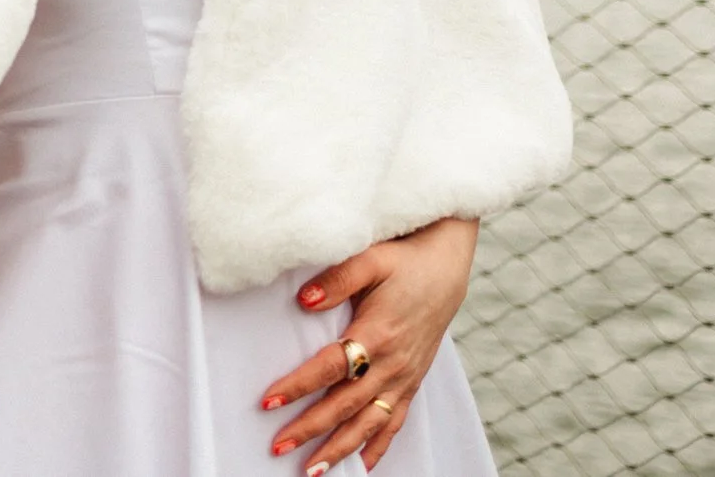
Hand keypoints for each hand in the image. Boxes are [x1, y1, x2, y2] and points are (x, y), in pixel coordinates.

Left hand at [261, 216, 478, 473]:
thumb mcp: (371, 259)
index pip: (331, 367)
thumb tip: (303, 300)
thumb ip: (337, 278)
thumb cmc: (404, 260)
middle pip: (346, 404)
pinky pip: (395, 422)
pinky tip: (361, 465)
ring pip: (370, 423)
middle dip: (311, 428)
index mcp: (378, 333)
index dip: (299, 385)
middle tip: (279, 446)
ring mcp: (404, 376)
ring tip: (312, 470)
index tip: (268, 400)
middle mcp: (393, 362)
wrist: (445, 267)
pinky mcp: (411, 381)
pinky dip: (378, 447)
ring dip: (340, 448)